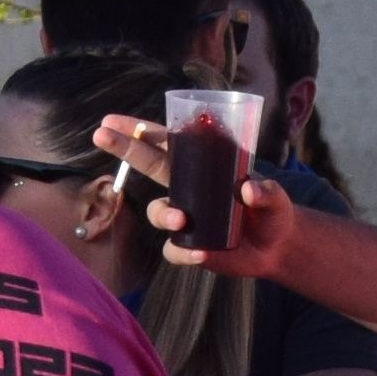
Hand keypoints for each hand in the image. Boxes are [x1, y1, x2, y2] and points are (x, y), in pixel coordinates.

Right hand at [90, 117, 292, 275]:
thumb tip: (248, 190)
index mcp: (202, 166)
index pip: (167, 142)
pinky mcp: (187, 247)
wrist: (276, 248)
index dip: (140, 130)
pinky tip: (202, 255)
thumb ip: (267, 192)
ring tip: (181, 222)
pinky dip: (183, 253)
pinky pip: (173, 250)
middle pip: (147, 164)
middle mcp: (186, 188)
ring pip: (156, 211)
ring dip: (163, 214)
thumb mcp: (276, 198)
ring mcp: (184, 218)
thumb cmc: (273, 213)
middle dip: (123, 149)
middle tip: (100, 135)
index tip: (112, 120)